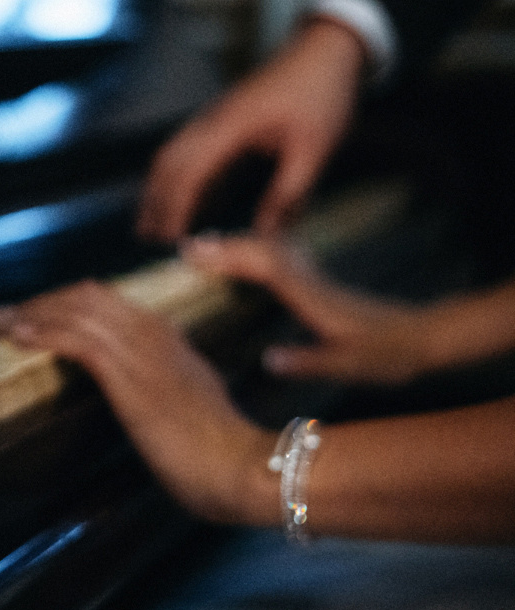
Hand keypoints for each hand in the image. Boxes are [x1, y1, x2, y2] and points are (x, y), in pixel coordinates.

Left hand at [0, 281, 273, 523]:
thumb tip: (140, 391)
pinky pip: (75, 339)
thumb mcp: (190, 403)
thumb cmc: (221, 452)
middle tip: (7, 314)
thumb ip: (164, 386)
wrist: (243, 466)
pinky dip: (41, 332)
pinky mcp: (128, 374)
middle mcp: (152, 332)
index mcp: (167, 337)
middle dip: (42, 301)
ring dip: (32, 312)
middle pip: (85, 296)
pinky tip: (16, 336)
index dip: (65, 303)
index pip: (106, 302)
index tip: (36, 313)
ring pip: (76, 310)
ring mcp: (141, 350)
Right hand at [137, 18, 365, 241]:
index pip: (189, 173)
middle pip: (167, 163)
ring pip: (172, 155)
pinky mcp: (221, 119)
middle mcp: (212, 121)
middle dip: (154, 201)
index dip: (175, 208)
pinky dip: (179, 176)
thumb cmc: (321, 96)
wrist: (323, 51)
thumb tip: (266, 234)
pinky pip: (189, 150)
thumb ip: (289, 194)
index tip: (170, 239)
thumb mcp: (315, 150)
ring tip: (154, 221)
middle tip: (147, 237)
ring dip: (159, 188)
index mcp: (231, 128)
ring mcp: (213, 118)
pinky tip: (189, 199)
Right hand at [182, 235, 436, 383]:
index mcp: (311, 298)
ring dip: (237, 244)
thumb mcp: (348, 365)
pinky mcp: (316, 282)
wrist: (422, 337)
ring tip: (204, 246)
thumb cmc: (386, 355)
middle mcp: (309, 281)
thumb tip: (268, 360)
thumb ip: (308, 361)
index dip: (228, 258)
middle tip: (186, 247)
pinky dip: (254, 250)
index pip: (263, 267)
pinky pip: (278, 256)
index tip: (194, 255)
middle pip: (261, 250)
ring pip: (269, 249)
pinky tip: (244, 254)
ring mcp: (313, 278)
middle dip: (223, 246)